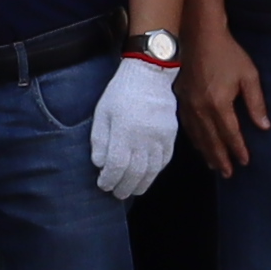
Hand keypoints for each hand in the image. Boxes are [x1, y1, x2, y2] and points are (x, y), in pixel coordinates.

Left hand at [84, 57, 177, 201]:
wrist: (150, 75)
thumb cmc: (121, 92)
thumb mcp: (102, 113)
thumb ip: (100, 140)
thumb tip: (99, 164)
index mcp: (123, 131)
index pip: (116, 165)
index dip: (109, 179)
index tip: (103, 184)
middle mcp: (143, 138)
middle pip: (135, 172)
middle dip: (124, 186)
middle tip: (117, 194)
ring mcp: (160, 138)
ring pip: (152, 170)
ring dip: (141, 184)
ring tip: (132, 190)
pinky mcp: (171, 135)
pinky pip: (165, 160)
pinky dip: (156, 171)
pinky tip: (148, 176)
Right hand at [182, 27, 267, 178]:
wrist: (199, 35)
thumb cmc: (228, 54)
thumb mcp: (249, 76)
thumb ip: (256, 103)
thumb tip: (264, 126)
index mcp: (219, 103)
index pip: (230, 133)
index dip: (238, 149)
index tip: (245, 161)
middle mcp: (201, 108)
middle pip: (211, 140)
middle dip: (221, 158)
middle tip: (228, 174)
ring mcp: (187, 104)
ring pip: (197, 135)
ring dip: (206, 152)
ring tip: (214, 165)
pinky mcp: (180, 98)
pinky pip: (187, 125)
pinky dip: (194, 139)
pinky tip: (198, 144)